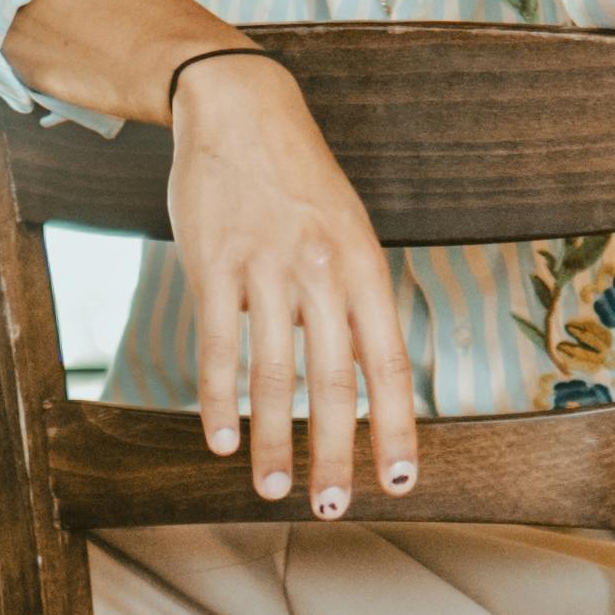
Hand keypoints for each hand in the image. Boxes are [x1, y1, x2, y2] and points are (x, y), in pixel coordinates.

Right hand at [168, 57, 419, 513]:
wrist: (239, 106)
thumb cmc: (297, 180)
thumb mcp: (347, 230)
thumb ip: (353, 300)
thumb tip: (360, 377)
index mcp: (365, 265)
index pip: (389, 362)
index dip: (397, 426)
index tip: (400, 480)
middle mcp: (322, 270)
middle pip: (334, 380)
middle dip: (335, 453)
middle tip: (330, 509)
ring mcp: (266, 266)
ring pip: (272, 372)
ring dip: (273, 440)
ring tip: (274, 490)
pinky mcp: (213, 263)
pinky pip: (218, 344)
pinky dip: (218, 399)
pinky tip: (219, 440)